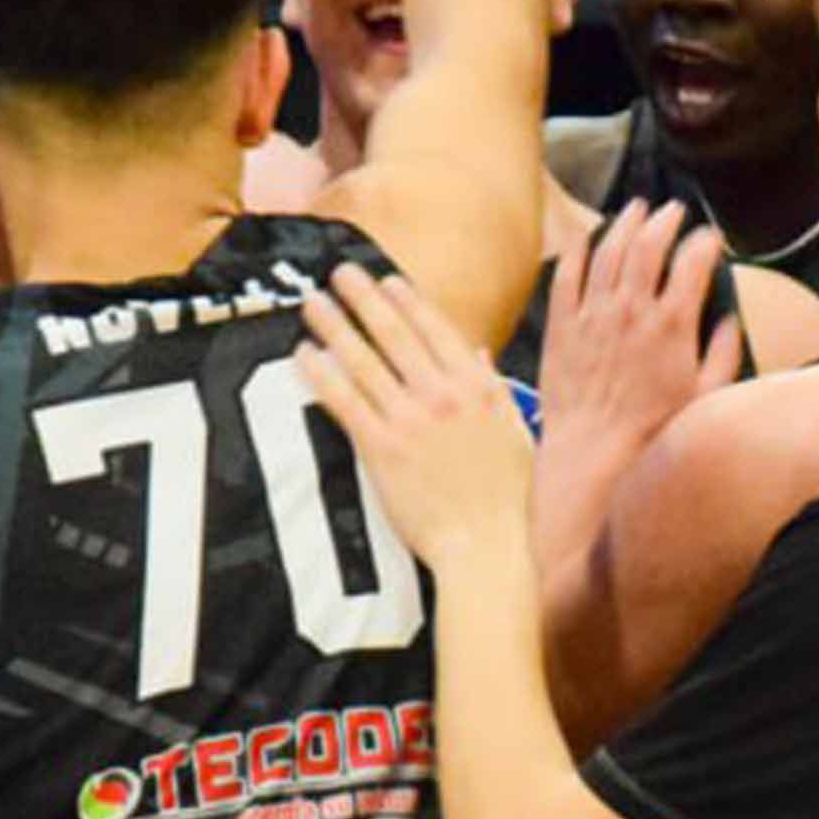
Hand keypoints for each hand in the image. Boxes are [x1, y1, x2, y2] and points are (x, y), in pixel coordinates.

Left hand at [300, 263, 532, 576]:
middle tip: (339, 273)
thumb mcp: (515, 431)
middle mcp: (442, 394)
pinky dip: (321, 374)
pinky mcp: (381, 448)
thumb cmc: (506, 497)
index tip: (386, 279)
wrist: (486, 545)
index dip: (407, 299)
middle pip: (393, 333)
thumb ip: (493, 387)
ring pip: (363, 360)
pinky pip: (344, 400)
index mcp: (477, 386)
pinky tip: (303, 354)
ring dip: (334, 325)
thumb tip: (476, 351)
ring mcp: (410, 419)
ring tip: (313, 303)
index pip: (436, 328)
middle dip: (362, 297)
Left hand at [536, 204, 742, 470]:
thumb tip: (730, 321)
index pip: (693, 262)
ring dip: (623, 224)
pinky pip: (567, 277)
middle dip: (663, 220)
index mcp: (672, 325)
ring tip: (635, 209)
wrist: (592, 456)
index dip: (704, 241)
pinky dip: (577, 252)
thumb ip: (724, 355)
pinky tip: (585, 238)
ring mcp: (593, 316)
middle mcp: (631, 311)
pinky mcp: (562, 329)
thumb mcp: (705, 399)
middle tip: (672, 210)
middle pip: (647, 245)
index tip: (710, 236)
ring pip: (607, 251)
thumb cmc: (652, 435)